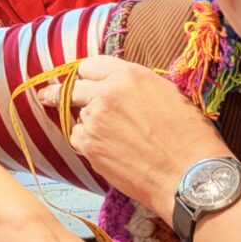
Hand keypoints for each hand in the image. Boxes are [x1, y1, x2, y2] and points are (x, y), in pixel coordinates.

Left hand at [38, 56, 227, 224]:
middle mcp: (107, 93)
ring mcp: (95, 119)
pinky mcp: (90, 146)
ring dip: (87, 123)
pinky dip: (87, 143)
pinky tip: (109, 150)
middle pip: (73, 88)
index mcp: (129, 75)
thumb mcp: (166, 93)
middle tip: (50, 97)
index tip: (80, 82)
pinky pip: (77, 138)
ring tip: (113, 138)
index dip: (87, 76)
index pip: (89, 66)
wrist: (190, 175)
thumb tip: (116, 85)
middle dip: (68, 94)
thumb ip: (134, 85)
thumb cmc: (188, 136)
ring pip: (77, 115)